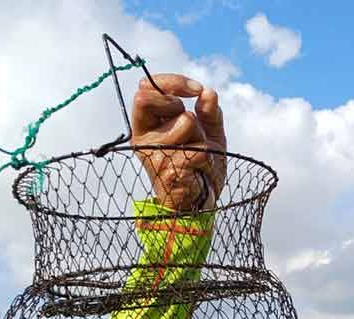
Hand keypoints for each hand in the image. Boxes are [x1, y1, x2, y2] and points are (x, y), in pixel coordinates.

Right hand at [130, 74, 226, 211]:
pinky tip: (200, 169)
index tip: (196, 89)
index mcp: (148, 123)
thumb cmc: (201, 166)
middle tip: (191, 122)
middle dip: (177, 103)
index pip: (146, 87)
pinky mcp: (168, 171)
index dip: (172, 82)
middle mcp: (144, 137)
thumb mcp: (209, 132)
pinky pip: (199, 148)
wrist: (203, 201)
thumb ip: (209, 112)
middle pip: (148, 98)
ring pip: (185, 121)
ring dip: (202, 136)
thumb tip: (208, 93)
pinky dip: (208, 156)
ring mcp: (154, 154)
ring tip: (198, 154)